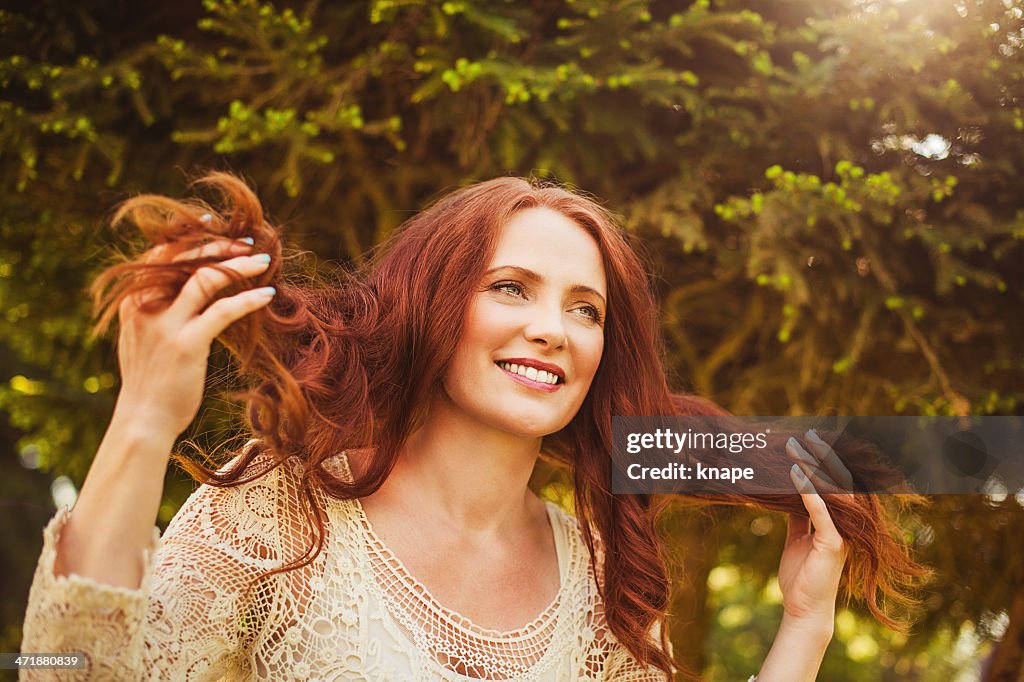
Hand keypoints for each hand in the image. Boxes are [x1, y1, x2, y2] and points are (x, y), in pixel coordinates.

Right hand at [113, 238, 274, 436]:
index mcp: (132, 303)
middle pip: (184, 259)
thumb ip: (155, 315)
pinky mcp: (186, 344)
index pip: (160, 256)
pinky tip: (267, 296)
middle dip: (218, 245)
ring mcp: (165, 325)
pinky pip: (223, 311)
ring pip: (206, 279)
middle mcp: (145, 307)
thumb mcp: (142, 342)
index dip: (188, 238)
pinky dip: (248, 300)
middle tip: (248, 241)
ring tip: (264, 262)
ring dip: (239, 266)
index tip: (213, 225)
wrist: (142, 422)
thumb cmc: (149, 385)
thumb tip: (181, 296)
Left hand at [777, 431, 852, 626]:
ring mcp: (841, 533)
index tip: (807, 439)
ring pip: (830, 492)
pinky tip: (796, 475)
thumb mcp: (796, 537)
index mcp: (837, 520)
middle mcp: (845, 523)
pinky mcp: (832, 543)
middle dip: (821, 457)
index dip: (822, 462)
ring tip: (797, 448)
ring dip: (813, 468)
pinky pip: (820, 513)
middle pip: (836, 482)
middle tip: (806, 434)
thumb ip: (798, 515)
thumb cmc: (801, 573)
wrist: (802, 606)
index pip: (833, 484)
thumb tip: (787, 493)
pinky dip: (808, 492)